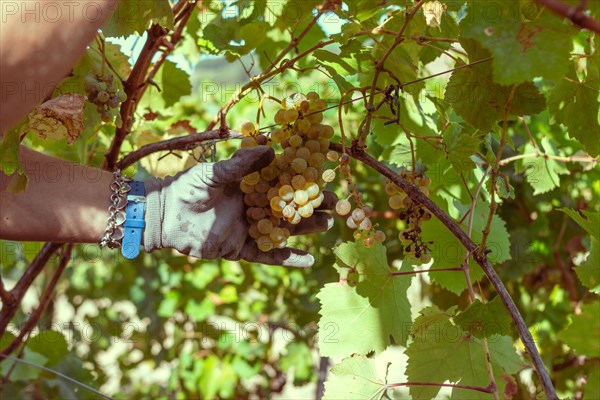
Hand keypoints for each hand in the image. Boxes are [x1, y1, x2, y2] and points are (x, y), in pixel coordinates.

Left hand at [143, 146, 336, 266]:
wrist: (165, 215)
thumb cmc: (188, 187)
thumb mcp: (216, 172)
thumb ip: (242, 164)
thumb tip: (271, 149)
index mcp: (251, 186)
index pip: (283, 183)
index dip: (303, 181)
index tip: (324, 177)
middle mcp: (255, 207)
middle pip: (290, 208)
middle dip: (312, 206)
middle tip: (336, 204)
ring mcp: (250, 229)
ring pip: (284, 231)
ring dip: (306, 229)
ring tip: (328, 225)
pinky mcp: (241, 249)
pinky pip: (268, 255)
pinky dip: (287, 258)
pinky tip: (309, 259)